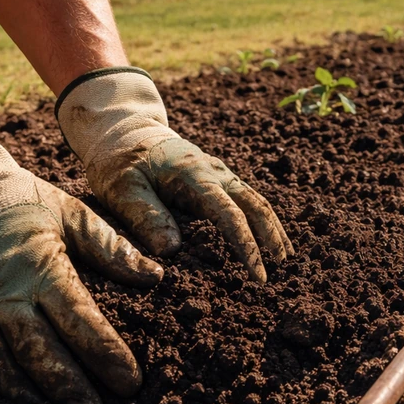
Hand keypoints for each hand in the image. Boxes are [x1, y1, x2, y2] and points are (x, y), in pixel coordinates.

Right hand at [0, 105, 161, 403]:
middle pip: (39, 350)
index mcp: (41, 269)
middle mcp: (4, 293)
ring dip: (25, 394)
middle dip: (69, 385)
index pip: (81, 321)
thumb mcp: (71, 212)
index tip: (131, 382)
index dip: (107, 355)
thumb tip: (156, 275)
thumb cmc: (21, 202)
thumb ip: (111, 247)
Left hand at [56, 67, 292, 282]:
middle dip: (271, 237)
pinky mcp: (217, 178)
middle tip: (283, 270)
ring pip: (257, 200)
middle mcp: (214, 172)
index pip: (229, 213)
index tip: (257, 274)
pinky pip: (247, 198)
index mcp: (194, 175)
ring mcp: (219, 173)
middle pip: (256, 204)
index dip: (246, 245)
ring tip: (285, 258)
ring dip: (273, 228)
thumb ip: (145, 217)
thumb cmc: (119, 159)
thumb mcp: (122, 188)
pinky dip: (262, 219)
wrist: (124, 129)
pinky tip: (269, 237)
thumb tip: (172, 251)